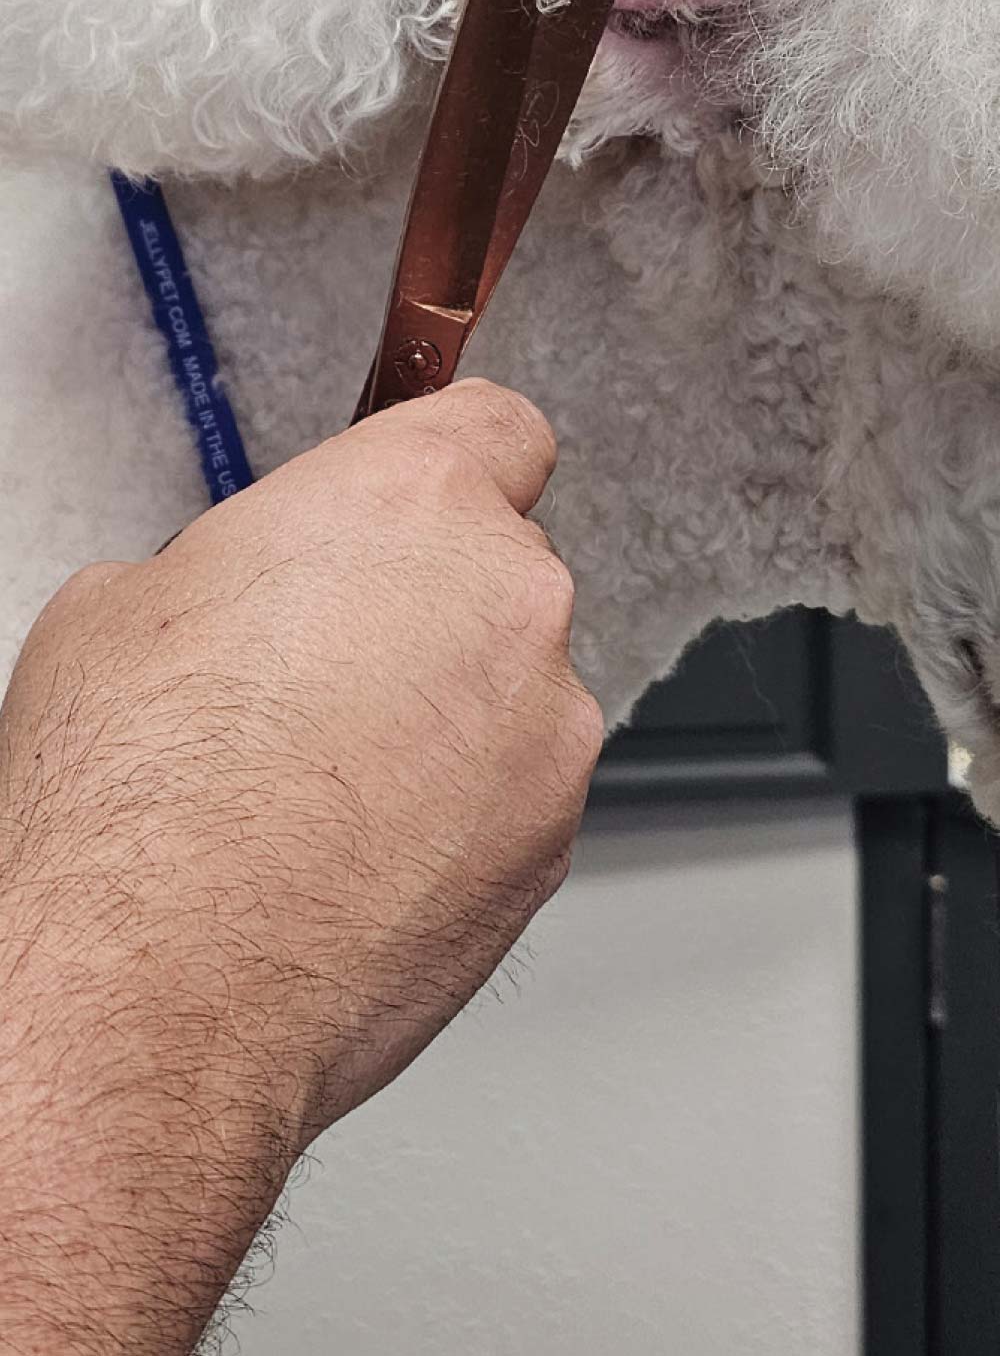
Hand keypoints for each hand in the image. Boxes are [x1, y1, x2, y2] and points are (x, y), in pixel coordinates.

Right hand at [0, 379, 599, 1355]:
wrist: (157, 986)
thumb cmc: (136, 794)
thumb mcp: (130, 604)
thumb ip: (243, 567)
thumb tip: (249, 602)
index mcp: (411, 498)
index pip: (500, 427)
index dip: (455, 462)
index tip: (428, 492)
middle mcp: (507, 598)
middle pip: (500, 569)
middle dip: (425, 608)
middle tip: (317, 669)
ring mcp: (545, 731)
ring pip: (508, 693)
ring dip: (446, 720)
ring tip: (319, 789)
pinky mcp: (550, 849)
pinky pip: (511, 800)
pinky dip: (456, 819)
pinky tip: (352, 860)